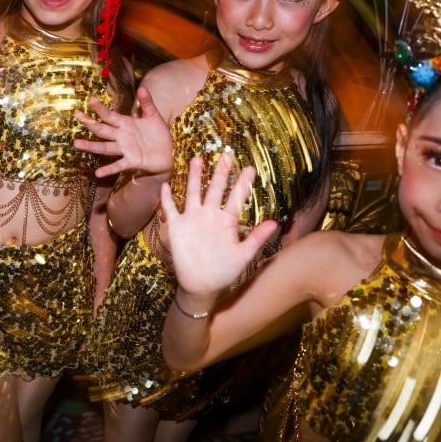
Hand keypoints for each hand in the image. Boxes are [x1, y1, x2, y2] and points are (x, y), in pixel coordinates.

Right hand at [74, 87, 172, 178]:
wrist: (168, 153)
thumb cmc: (159, 134)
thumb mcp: (153, 116)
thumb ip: (147, 103)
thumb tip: (141, 88)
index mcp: (126, 124)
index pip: (110, 115)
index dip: (101, 108)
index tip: (90, 100)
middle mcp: (122, 136)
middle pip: (102, 130)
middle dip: (89, 123)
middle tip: (76, 115)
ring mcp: (125, 149)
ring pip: (105, 147)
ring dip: (91, 146)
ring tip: (76, 143)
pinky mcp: (132, 161)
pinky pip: (118, 166)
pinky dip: (108, 169)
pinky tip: (98, 173)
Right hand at [160, 155, 277, 297]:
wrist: (201, 286)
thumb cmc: (224, 272)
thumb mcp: (243, 256)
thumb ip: (256, 238)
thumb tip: (275, 223)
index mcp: (226, 221)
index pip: (236, 198)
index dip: (243, 184)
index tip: (251, 168)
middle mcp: (209, 216)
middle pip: (215, 189)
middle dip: (220, 173)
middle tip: (226, 155)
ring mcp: (192, 219)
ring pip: (193, 193)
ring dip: (194, 177)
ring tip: (197, 159)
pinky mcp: (177, 227)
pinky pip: (171, 210)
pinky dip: (167, 199)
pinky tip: (165, 186)